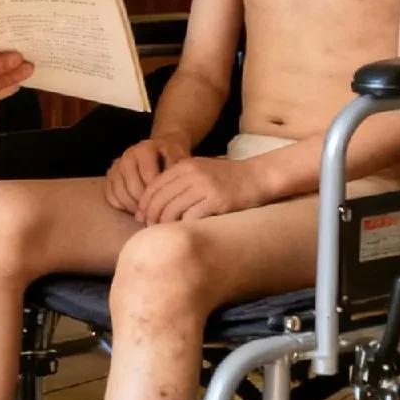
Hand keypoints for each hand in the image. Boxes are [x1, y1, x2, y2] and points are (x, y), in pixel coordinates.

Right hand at [105, 134, 190, 212]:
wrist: (161, 147)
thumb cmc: (172, 156)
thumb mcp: (180, 158)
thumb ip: (175, 174)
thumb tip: (169, 195)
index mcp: (144, 149)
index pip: (149, 178)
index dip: (158, 195)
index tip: (167, 205)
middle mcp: (127, 156)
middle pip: (133, 188)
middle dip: (145, 204)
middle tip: (157, 213)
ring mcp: (116, 166)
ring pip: (120, 193)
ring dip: (133, 207)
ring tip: (147, 213)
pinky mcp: (109, 176)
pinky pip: (110, 196)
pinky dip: (121, 206)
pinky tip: (136, 208)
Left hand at [136, 153, 262, 223]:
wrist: (258, 176)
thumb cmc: (227, 178)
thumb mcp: (200, 171)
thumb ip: (179, 182)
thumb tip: (153, 204)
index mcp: (185, 165)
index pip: (154, 186)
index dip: (144, 204)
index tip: (141, 217)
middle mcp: (193, 174)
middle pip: (160, 199)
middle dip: (151, 217)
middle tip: (148, 229)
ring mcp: (206, 187)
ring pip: (172, 210)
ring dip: (164, 225)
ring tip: (163, 234)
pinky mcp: (218, 201)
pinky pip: (191, 217)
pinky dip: (183, 226)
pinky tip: (183, 232)